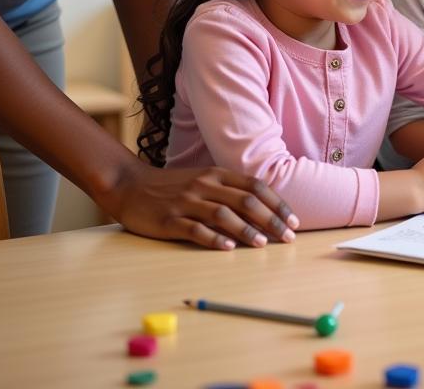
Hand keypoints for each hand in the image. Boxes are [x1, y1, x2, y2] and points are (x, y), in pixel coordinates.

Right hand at [100, 164, 299, 249]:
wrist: (130, 185)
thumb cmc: (172, 186)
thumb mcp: (204, 180)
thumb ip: (229, 190)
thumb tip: (263, 210)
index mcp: (217, 174)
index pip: (256, 187)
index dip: (277, 204)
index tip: (293, 221)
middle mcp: (205, 185)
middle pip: (246, 201)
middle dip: (271, 220)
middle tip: (287, 237)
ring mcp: (186, 201)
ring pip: (223, 214)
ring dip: (246, 230)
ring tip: (263, 244)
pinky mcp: (168, 220)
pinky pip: (194, 229)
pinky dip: (213, 238)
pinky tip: (227, 248)